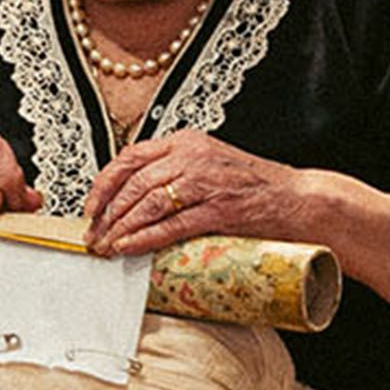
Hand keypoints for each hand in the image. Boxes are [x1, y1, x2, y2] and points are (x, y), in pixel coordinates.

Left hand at [83, 129, 309, 256]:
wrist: (299, 199)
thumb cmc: (254, 187)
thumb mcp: (208, 166)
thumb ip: (173, 172)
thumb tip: (131, 199)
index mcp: (186, 141)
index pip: (129, 157)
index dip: (103, 184)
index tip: (90, 207)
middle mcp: (192, 155)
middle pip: (133, 182)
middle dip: (107, 213)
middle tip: (94, 235)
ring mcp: (205, 181)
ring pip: (146, 203)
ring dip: (120, 228)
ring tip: (106, 246)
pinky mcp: (218, 209)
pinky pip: (170, 225)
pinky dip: (144, 238)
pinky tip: (128, 248)